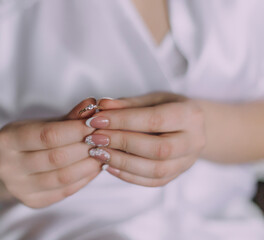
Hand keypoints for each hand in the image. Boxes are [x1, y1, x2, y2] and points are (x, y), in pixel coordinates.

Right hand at [0, 98, 100, 207]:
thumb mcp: (46, 123)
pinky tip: (95, 168)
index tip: (95, 124)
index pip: (47, 135)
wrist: (12, 163)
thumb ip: (70, 116)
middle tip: (104, 140)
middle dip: (84, 147)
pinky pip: (64, 191)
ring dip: (88, 165)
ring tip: (103, 154)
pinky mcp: (32, 201)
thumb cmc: (32, 138)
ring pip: (62, 177)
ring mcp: (18, 187)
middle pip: (56, 158)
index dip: (75, 130)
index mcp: (7, 139)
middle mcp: (7, 166)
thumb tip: (93, 105)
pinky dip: (84, 179)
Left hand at [85, 92, 205, 186]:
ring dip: (122, 162)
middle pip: (158, 149)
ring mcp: (187, 162)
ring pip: (156, 170)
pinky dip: (128, 175)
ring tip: (98, 153)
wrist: (192, 127)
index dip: (123, 121)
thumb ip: (127, 104)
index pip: (155, 120)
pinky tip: (109, 165)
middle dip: (122, 143)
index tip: (96, 120)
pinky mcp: (176, 175)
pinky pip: (152, 182)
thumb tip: (102, 106)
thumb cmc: (168, 108)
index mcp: (190, 115)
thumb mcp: (151, 99)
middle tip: (95, 138)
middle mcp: (193, 141)